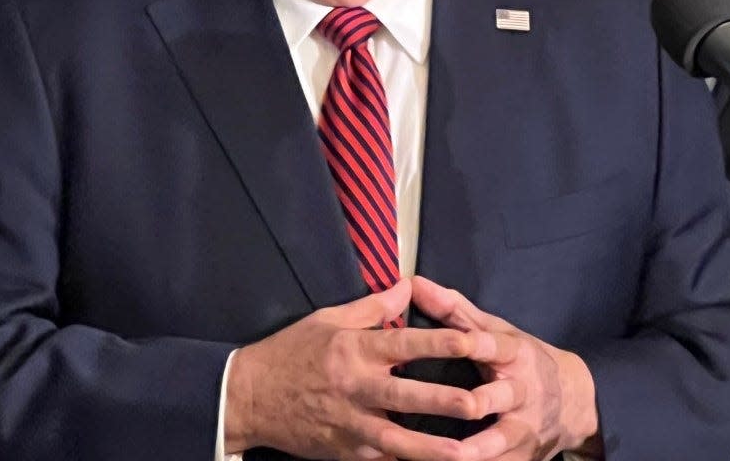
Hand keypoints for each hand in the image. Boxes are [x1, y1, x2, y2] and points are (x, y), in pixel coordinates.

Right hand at [225, 279, 516, 458]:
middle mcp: (356, 387)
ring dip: (430, 447)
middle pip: (406, 395)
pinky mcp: (343, 451)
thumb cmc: (293, 350)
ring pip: (396, 439)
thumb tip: (407, 287)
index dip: (440, 341)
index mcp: (355, 349)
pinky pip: (378, 460)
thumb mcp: (329, 318)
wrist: (250, 396)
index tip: (472, 339)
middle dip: (444, 400)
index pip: (405, 343)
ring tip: (463, 453)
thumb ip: (373, 307)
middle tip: (479, 403)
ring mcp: (349, 424)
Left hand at [409, 276, 602, 460]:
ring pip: (497, 441)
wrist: (575, 402)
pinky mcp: (523, 457)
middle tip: (442, 405)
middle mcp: (521, 391)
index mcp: (514, 354)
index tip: (451, 341)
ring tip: (445, 456)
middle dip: (471, 403)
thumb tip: (415, 284)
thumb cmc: (522, 358)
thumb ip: (454, 310)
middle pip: (494, 398)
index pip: (491, 345)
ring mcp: (523, 428)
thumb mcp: (497, 330)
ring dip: (472, 451)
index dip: (470, 342)